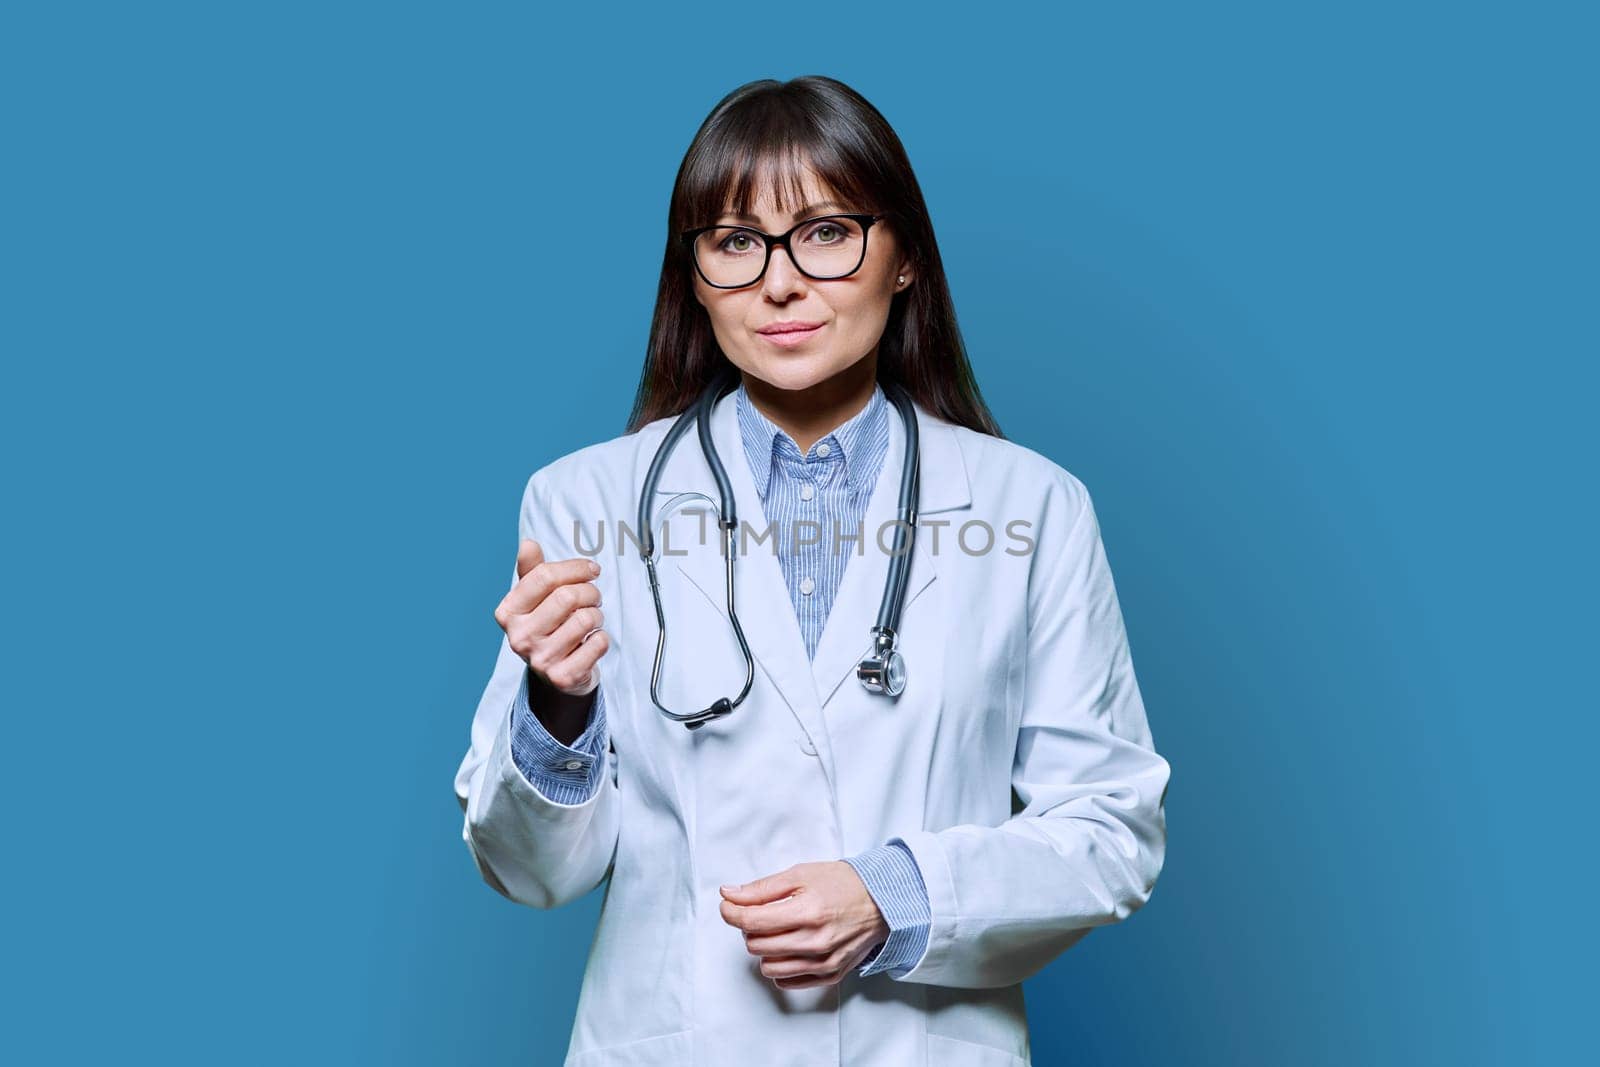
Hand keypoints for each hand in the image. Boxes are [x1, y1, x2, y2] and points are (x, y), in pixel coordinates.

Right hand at [494, 538, 608, 695]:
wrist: (558, 674)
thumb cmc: (549, 627)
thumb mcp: (535, 598)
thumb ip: (533, 571)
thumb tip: (528, 544)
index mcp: (508, 612)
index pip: (544, 576)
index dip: (575, 568)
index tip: (592, 569)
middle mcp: (519, 637)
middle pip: (567, 596)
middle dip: (590, 592)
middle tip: (593, 597)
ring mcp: (540, 659)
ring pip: (586, 619)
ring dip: (597, 615)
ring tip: (591, 620)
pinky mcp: (563, 677)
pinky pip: (598, 644)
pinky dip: (602, 639)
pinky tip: (591, 642)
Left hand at [718, 862, 889, 988]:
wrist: (881, 902)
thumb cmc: (841, 884)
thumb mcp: (800, 874)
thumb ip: (761, 888)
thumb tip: (728, 894)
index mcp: (807, 911)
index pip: (751, 921)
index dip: (731, 912)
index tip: (728, 906)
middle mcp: (815, 941)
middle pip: (755, 944)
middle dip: (749, 928)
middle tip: (760, 913)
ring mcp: (823, 962)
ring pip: (767, 966)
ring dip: (764, 947)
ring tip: (777, 930)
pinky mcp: (829, 975)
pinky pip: (787, 980)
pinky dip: (780, 964)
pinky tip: (789, 946)